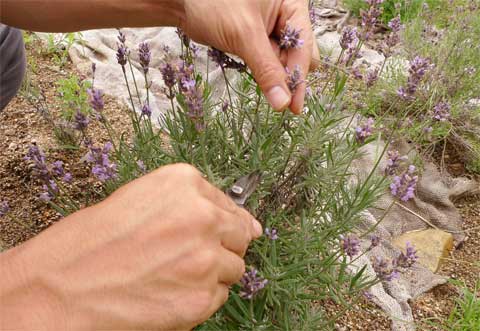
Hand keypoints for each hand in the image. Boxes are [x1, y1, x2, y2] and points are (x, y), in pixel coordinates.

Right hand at [0, 164, 261, 330]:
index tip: (217, 234)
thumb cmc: (95, 240)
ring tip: (174, 275)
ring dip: (212, 273)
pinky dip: (202, 296)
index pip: (232, 206)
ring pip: (234, 268)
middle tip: (189, 257)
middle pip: (240, 236)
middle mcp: (203, 216)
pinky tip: (171, 292)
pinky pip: (220, 296)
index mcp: (185, 183)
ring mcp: (205, 258)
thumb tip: (250, 224)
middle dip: (222, 247)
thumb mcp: (142, 199)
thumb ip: (194, 205)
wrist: (64, 285)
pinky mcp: (202, 297)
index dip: (224, 224)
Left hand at [181, 0, 317, 113]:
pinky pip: (269, 59)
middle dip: (289, 75)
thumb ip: (266, 70)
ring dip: (276, 76)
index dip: (299, 77)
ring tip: (265, 87)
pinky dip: (265, 72)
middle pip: (299, 54)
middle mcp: (286, 13)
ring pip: (283, 60)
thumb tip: (283, 103)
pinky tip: (260, 81)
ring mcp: (272, 26)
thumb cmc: (214, 4)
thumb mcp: (244, 36)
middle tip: (278, 96)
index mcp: (291, 3)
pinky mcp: (258, 37)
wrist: (183, 1)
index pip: (303, 46)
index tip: (294, 107)